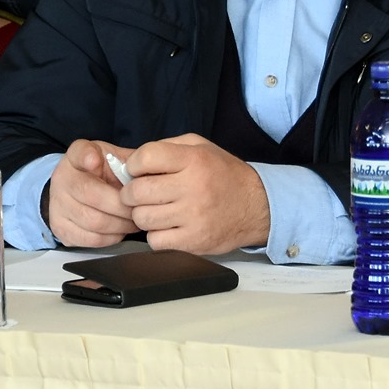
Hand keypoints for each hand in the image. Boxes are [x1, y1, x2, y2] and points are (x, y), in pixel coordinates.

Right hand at [46, 139, 137, 247]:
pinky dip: (112, 237)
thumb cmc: (101, 173)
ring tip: (134, 220)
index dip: (87, 156)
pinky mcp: (61, 229)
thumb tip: (144, 170)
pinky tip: (120, 229)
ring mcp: (58, 205)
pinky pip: (91, 239)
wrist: (75, 191)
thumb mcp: (113, 158)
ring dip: (121, 224)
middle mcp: (62, 179)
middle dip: (123, 206)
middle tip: (140, 208)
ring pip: (94, 222)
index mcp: (76, 157)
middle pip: (92, 195)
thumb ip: (127, 160)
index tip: (96, 160)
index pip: (78, 152)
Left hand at [122, 133, 268, 254]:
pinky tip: (167, 226)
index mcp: (194, 160)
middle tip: (138, 194)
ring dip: (143, 215)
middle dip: (131, 193)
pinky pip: (155, 241)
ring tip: (155, 210)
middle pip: (138, 191)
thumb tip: (131, 160)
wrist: (258, 206)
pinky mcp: (194, 241)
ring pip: (143, 218)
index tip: (136, 170)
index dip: (133, 164)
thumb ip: (168, 147)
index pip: (146, 157)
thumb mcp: (201, 147)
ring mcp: (194, 217)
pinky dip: (156, 235)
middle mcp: (194, 187)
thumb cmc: (225, 175)